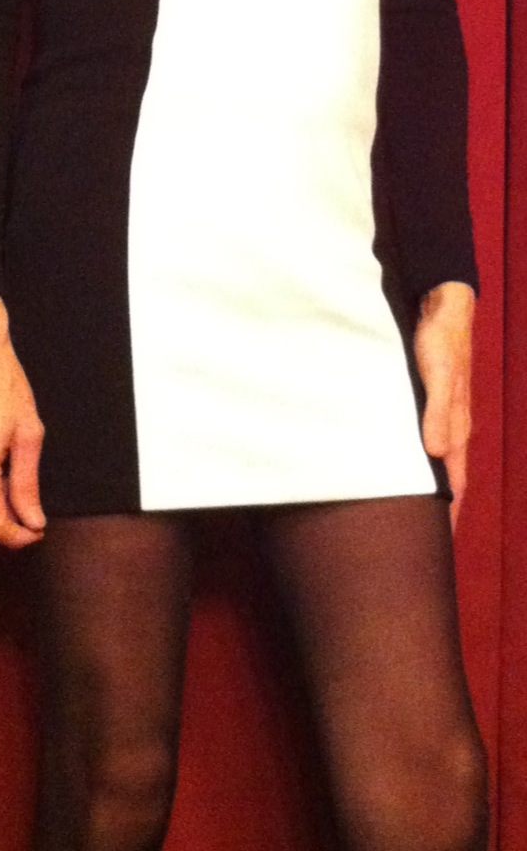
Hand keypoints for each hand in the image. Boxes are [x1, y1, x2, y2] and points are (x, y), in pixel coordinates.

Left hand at [413, 281, 475, 533]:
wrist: (442, 303)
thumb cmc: (441, 338)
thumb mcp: (439, 374)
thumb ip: (439, 412)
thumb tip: (436, 453)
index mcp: (458, 428)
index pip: (457, 484)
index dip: (449, 515)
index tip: (437, 548)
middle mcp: (451, 427)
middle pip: (446, 478)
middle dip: (436, 510)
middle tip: (415, 544)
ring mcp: (440, 415)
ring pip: (432, 460)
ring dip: (422, 484)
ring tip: (402, 513)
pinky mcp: (426, 401)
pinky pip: (420, 439)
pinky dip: (411, 459)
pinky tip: (393, 464)